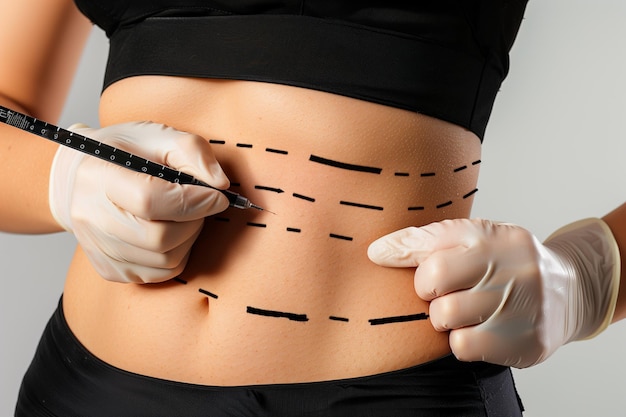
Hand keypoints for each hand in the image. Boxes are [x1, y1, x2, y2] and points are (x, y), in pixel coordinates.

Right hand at [49, 122, 229, 282]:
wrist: (82, 178)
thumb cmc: (125, 153)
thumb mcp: (158, 136)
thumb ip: (192, 151)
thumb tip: (220, 184)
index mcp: (98, 176)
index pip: (150, 200)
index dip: (193, 201)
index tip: (217, 196)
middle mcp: (90, 218)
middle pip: (159, 238)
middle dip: (194, 221)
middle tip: (202, 205)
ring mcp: (98, 249)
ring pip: (165, 260)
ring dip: (189, 238)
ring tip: (186, 216)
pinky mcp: (110, 269)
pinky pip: (161, 274)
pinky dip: (178, 254)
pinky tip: (172, 231)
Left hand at [367, 218, 619, 367]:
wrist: (569, 290)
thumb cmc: (503, 262)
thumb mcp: (469, 238)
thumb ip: (422, 241)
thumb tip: (376, 252)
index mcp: (491, 236)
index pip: (430, 254)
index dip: (420, 273)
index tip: (427, 278)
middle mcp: (511, 266)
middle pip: (433, 285)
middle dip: (430, 294)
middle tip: (446, 295)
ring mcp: (524, 304)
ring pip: (447, 317)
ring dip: (445, 319)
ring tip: (463, 312)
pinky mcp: (528, 341)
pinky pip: (464, 347)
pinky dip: (461, 341)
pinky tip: (477, 330)